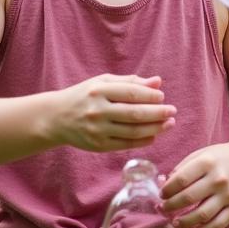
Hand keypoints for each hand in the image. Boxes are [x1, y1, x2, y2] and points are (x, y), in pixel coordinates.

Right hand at [50, 74, 175, 151]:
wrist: (56, 118)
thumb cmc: (85, 96)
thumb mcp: (103, 82)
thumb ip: (131, 82)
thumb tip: (158, 82)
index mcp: (99, 91)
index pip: (131, 93)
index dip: (150, 96)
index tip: (162, 97)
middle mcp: (97, 111)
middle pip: (134, 114)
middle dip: (158, 113)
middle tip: (173, 111)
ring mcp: (97, 130)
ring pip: (132, 131)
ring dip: (155, 128)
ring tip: (169, 124)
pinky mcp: (97, 145)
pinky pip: (125, 144)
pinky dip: (142, 141)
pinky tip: (154, 136)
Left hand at [160, 142, 228, 227]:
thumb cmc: (220, 158)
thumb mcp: (202, 155)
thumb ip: (182, 169)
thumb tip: (162, 185)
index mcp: (208, 162)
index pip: (180, 180)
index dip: (167, 190)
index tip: (161, 195)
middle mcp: (219, 178)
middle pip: (188, 198)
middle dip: (170, 207)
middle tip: (163, 209)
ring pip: (201, 215)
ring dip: (183, 222)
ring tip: (175, 222)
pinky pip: (218, 224)